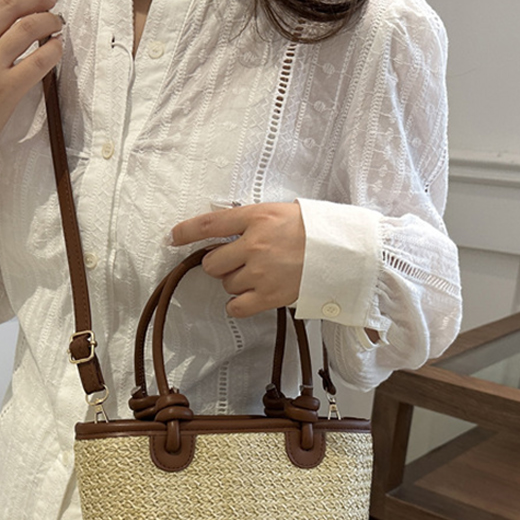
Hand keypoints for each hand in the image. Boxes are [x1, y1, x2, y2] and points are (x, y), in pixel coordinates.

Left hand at [170, 203, 304, 318]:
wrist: (345, 251)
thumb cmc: (315, 229)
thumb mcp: (281, 212)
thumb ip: (252, 220)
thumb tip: (226, 228)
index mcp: (257, 218)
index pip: (211, 223)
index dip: (187, 232)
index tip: (173, 237)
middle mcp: (255, 245)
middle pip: (212, 263)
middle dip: (219, 264)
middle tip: (238, 262)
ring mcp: (261, 272)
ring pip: (225, 284)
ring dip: (235, 282)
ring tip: (259, 275)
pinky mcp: (270, 296)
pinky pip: (236, 307)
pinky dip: (238, 304)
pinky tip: (250, 297)